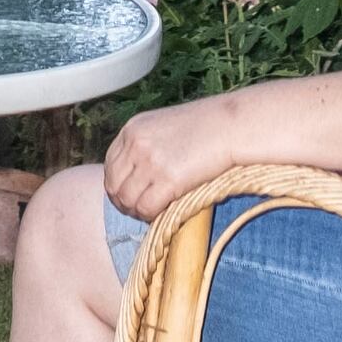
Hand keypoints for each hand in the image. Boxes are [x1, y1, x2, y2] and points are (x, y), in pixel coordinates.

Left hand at [98, 97, 237, 225]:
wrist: (231, 126)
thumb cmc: (204, 126)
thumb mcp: (163, 126)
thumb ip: (143, 145)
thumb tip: (133, 176)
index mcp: (132, 129)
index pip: (110, 166)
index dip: (119, 185)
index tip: (132, 195)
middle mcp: (136, 144)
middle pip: (114, 186)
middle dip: (125, 202)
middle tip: (141, 209)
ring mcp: (150, 161)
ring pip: (128, 201)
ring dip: (138, 211)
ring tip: (154, 211)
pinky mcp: (168, 179)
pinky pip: (146, 209)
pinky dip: (152, 216)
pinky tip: (165, 211)